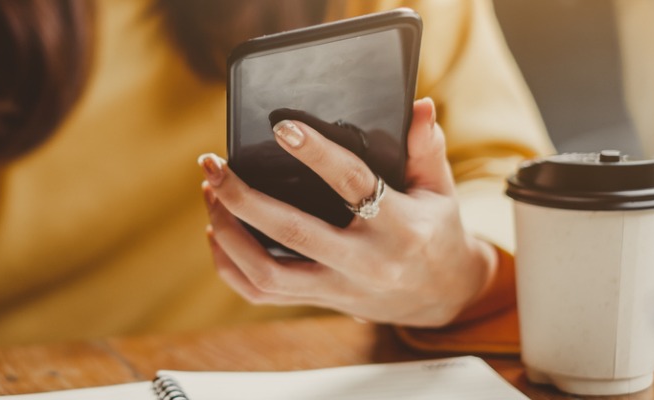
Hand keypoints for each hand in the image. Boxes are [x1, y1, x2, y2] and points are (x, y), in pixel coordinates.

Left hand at [199, 98, 497, 326]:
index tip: (282, 127)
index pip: (353, 184)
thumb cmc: (435, 231)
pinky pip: (261, 293)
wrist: (442, 297)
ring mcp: (338, 287)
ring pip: (267, 272)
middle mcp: (365, 262)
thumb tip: (418, 105)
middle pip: (292, 232)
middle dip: (243, 197)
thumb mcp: (440, 189)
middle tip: (213, 165)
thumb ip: (426, 148)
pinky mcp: (319, 301)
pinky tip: (217, 231)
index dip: (316, 154)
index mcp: (400, 226)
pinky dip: (230, 265)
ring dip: (228, 233)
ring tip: (211, 193)